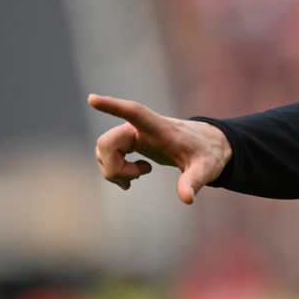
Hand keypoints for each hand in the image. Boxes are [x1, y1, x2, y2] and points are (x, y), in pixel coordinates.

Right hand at [89, 94, 231, 203]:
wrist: (206, 146)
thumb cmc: (206, 153)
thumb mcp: (206, 169)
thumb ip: (194, 182)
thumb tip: (187, 199)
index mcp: (160, 129)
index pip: (135, 112)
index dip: (114, 106)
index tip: (92, 99)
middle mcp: (140, 128)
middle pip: (108, 143)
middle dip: (115, 167)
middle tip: (139, 177)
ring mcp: (132, 134)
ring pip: (103, 150)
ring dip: (114, 170)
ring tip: (140, 175)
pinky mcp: (128, 142)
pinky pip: (106, 155)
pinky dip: (113, 170)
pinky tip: (132, 177)